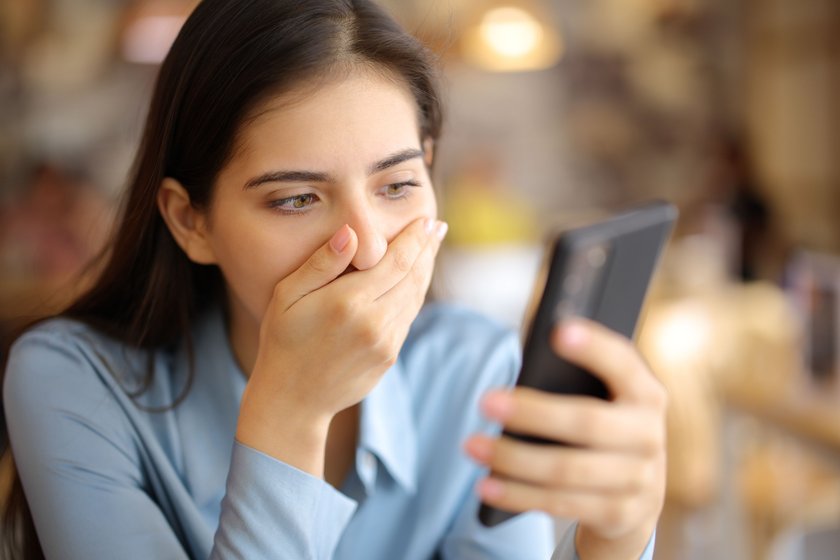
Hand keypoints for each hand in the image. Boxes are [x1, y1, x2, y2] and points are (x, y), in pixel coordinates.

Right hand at [237, 217, 446, 474]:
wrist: (292, 399)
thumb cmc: (283, 341)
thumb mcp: (288, 296)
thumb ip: (321, 263)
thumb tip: (350, 233)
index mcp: (349, 301)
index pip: (396, 261)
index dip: (415, 239)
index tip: (426, 221)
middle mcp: (374, 322)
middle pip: (413, 276)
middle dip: (427, 249)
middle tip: (437, 227)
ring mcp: (386, 342)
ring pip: (415, 297)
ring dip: (425, 270)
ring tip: (431, 247)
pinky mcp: (389, 357)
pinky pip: (408, 318)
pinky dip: (415, 294)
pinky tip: (414, 280)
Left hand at [464, 319, 665, 559]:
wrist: (638, 494)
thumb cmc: (603, 425)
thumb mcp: (604, 399)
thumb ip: (574, 379)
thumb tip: (525, 366)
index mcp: (646, 394)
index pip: (624, 363)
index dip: (594, 348)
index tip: (558, 330)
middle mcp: (649, 435)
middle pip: (587, 423)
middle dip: (532, 413)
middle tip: (485, 401)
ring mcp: (639, 480)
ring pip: (567, 471)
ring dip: (513, 459)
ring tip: (472, 445)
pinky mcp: (619, 515)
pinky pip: (560, 504)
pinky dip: (518, 495)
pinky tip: (486, 486)